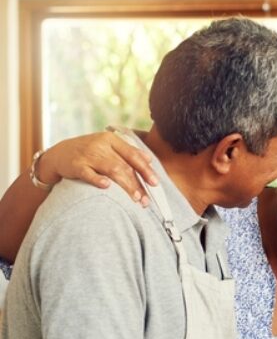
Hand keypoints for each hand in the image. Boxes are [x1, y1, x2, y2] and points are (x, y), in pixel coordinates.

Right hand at [39, 132, 156, 205]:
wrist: (59, 153)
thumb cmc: (89, 152)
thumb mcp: (107, 146)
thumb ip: (127, 151)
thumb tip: (149, 159)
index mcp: (111, 140)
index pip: (132, 155)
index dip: (145, 169)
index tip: (155, 183)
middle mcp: (100, 145)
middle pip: (124, 165)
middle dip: (137, 183)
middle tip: (146, 199)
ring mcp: (88, 155)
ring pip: (111, 170)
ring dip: (125, 185)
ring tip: (135, 198)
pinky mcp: (76, 165)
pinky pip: (88, 173)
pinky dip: (98, 180)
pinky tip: (107, 187)